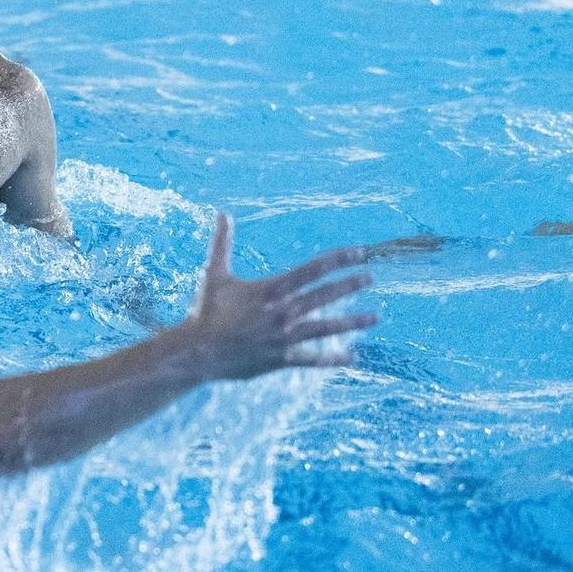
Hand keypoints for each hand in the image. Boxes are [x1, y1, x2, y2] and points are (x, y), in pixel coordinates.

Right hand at [184, 213, 375, 379]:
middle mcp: (281, 312)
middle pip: (323, 295)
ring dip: (351, 322)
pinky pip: (311, 359)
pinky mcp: (280, 358)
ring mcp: (282, 337)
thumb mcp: (214, 274)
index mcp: (270, 289)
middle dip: (349, 285)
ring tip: (375, 317)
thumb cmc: (205, 310)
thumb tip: (222, 213)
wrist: (197, 351)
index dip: (337, 260)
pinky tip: (353, 357)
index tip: (359, 252)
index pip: (312, 270)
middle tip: (371, 276)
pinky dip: (332, 359)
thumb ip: (222, 243)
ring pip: (324, 327)